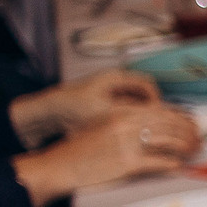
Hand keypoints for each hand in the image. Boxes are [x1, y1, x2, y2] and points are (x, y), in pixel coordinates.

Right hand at [10, 104, 200, 206]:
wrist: (59, 166)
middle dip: (190, 132)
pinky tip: (182, 166)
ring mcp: (128, 143)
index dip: (182, 117)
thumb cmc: (81, 149)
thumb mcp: (102, 126)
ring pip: (171, 141)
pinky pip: (161, 162)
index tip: (193, 123)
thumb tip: (154, 125)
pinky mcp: (129, 163)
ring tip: (196, 152)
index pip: (161, 110)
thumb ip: (126, 122)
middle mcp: (126, 124)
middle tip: (201, 139)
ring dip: (188, 147)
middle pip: (170, 124)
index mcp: (121, 113)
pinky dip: (175, 164)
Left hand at [11, 68, 163, 142]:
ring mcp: (109, 90)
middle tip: (155, 125)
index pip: (148, 85)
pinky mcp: (105, 101)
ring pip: (136, 100)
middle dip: (151, 108)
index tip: (158, 117)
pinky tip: (131, 130)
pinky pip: (126, 106)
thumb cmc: (74, 108)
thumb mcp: (107, 111)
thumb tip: (158, 116)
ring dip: (142, 113)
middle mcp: (114, 80)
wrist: (48, 111)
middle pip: (144, 92)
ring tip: (145, 129)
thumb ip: (135, 112)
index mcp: (116, 76)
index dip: (157, 101)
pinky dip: (132, 116)